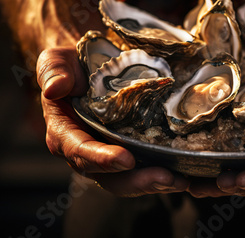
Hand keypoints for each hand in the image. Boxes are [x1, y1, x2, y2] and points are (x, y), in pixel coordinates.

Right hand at [37, 47, 188, 196]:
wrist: (92, 65)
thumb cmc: (72, 65)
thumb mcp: (57, 62)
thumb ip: (54, 73)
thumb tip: (55, 89)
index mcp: (66, 134)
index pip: (80, 151)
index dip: (101, 159)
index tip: (125, 159)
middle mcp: (89, 151)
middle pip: (110, 176)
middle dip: (137, 181)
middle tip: (165, 178)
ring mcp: (113, 153)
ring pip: (132, 178)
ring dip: (157, 183)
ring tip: (181, 181)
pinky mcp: (135, 149)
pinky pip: (149, 167)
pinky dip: (168, 173)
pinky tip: (190, 176)